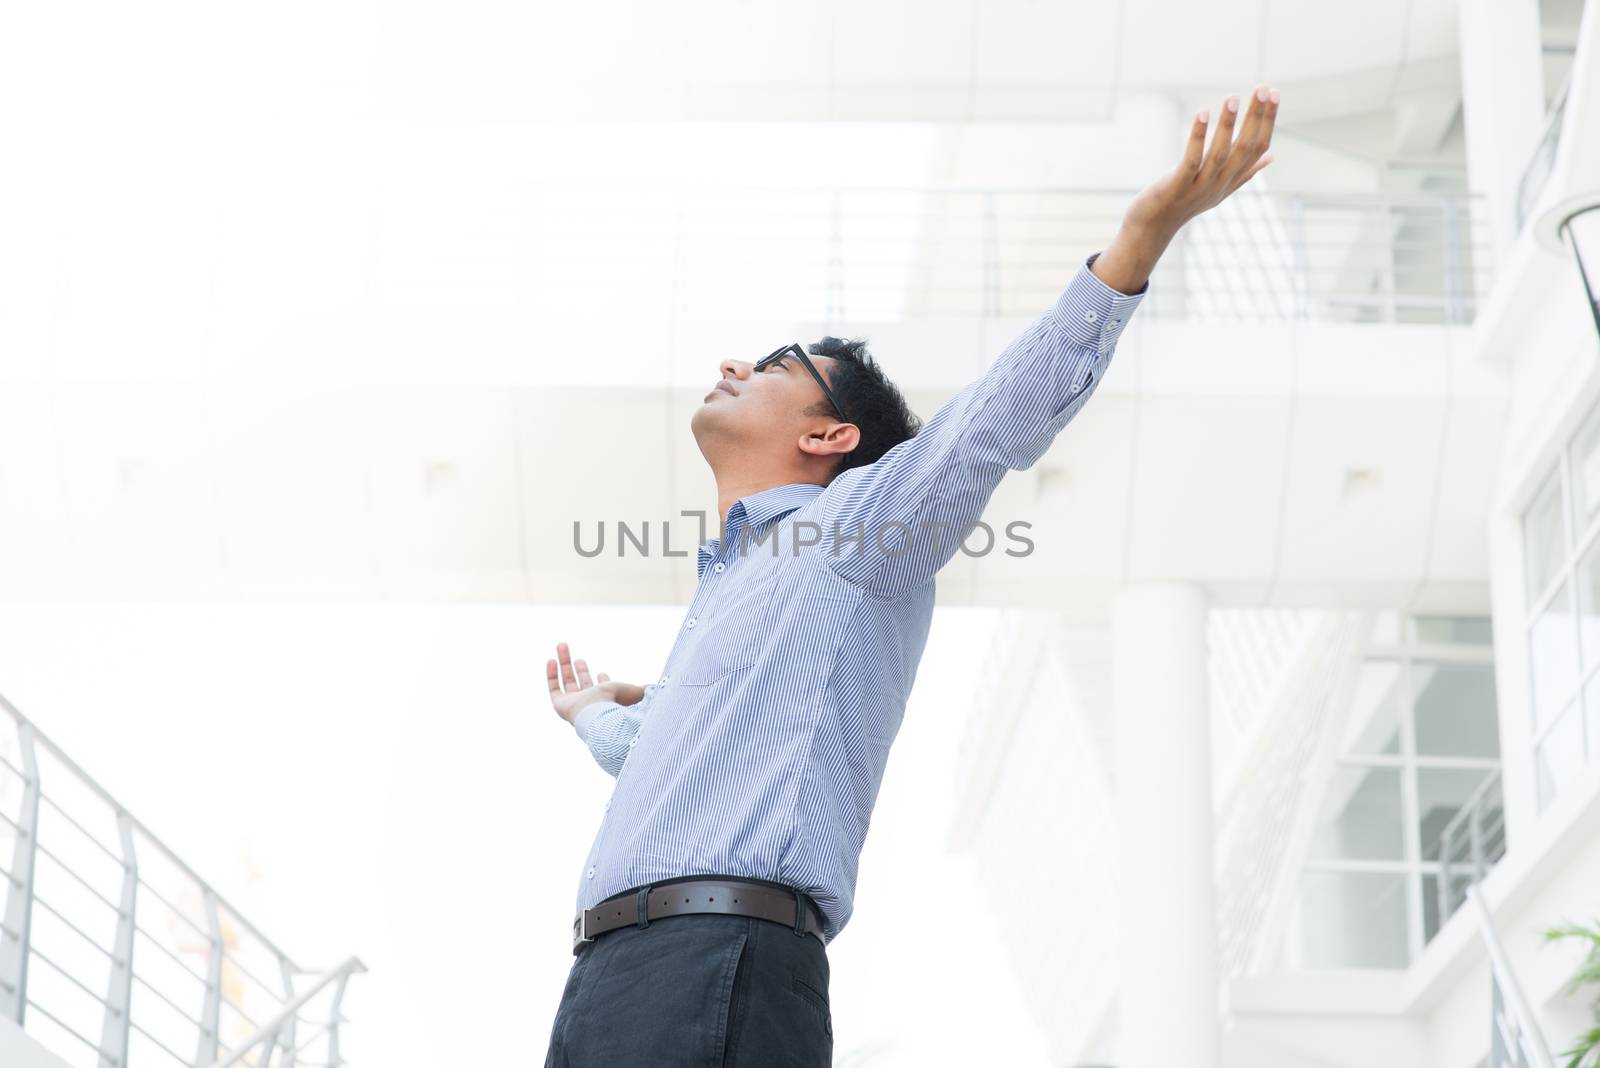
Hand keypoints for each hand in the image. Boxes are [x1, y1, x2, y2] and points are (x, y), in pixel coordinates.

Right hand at [546, 641, 645, 724]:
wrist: (600, 719)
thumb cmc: (617, 707)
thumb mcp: (634, 692)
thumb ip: (643, 689)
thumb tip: (659, 686)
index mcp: (607, 703)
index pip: (603, 692)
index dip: (603, 682)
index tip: (603, 672)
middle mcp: (589, 705)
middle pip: (583, 684)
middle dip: (581, 670)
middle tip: (579, 658)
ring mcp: (574, 706)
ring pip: (567, 681)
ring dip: (564, 663)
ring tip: (562, 646)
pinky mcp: (560, 706)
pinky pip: (553, 688)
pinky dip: (551, 674)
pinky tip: (551, 660)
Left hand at [1126, 84, 1278, 236]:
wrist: (1152, 227)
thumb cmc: (1185, 202)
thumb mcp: (1220, 188)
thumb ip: (1245, 172)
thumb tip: (1271, 156)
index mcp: (1232, 180)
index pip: (1259, 148)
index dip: (1268, 121)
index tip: (1274, 93)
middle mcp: (1220, 184)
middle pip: (1245, 149)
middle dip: (1255, 117)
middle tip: (1262, 88)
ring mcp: (1199, 187)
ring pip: (1220, 154)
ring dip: (1227, 125)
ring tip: (1233, 97)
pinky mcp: (1177, 186)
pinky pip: (1191, 160)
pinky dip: (1198, 137)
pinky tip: (1203, 113)